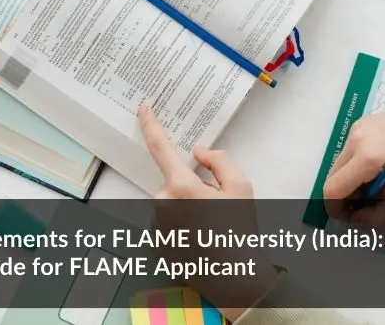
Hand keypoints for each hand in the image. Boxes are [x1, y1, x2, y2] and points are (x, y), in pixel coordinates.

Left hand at [137, 105, 278, 321]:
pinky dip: (181, 225)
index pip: (159, 147)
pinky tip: (200, 238)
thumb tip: (197, 152)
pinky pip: (166, 223)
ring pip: (170, 203)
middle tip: (216, 207)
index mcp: (181, 186)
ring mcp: (156, 225)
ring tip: (210, 227)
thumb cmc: (240, 230)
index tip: (143, 108)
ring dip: (186, 208)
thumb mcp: (241, 186)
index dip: (150, 124)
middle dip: (193, 187)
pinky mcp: (155, 242)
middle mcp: (162, 203)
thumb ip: (218, 159)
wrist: (235, 276)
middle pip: (175, 182)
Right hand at [323, 97, 384, 228]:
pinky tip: (381, 166)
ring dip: (352, 180)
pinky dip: (358, 164)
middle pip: (333, 177)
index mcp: (367, 158)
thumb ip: (380, 216)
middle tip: (369, 205)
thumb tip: (358, 222)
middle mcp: (356, 139)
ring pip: (340, 164)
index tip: (350, 218)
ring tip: (379, 184)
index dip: (336, 210)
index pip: (333, 190)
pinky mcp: (363, 122)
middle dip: (346, 196)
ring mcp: (357, 128)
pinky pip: (349, 150)